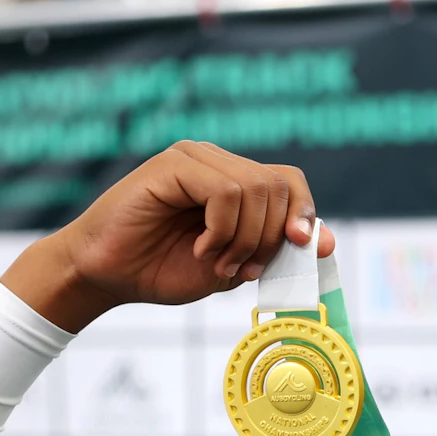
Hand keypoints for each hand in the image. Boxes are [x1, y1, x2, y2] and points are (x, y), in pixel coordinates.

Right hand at [0, 141, 336, 331]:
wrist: (109, 276)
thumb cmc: (164, 269)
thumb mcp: (234, 266)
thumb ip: (276, 251)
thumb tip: (327, 241)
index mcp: (234, 182)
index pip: (289, 182)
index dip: (304, 214)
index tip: (302, 249)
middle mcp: (216, 163)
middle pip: (278, 186)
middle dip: (270, 238)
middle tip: (241, 268)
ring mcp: (194, 159)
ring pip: (255, 189)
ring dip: (244, 240)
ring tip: (216, 262)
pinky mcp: (172, 165)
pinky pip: (224, 192)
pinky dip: (222, 231)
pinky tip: (201, 249)